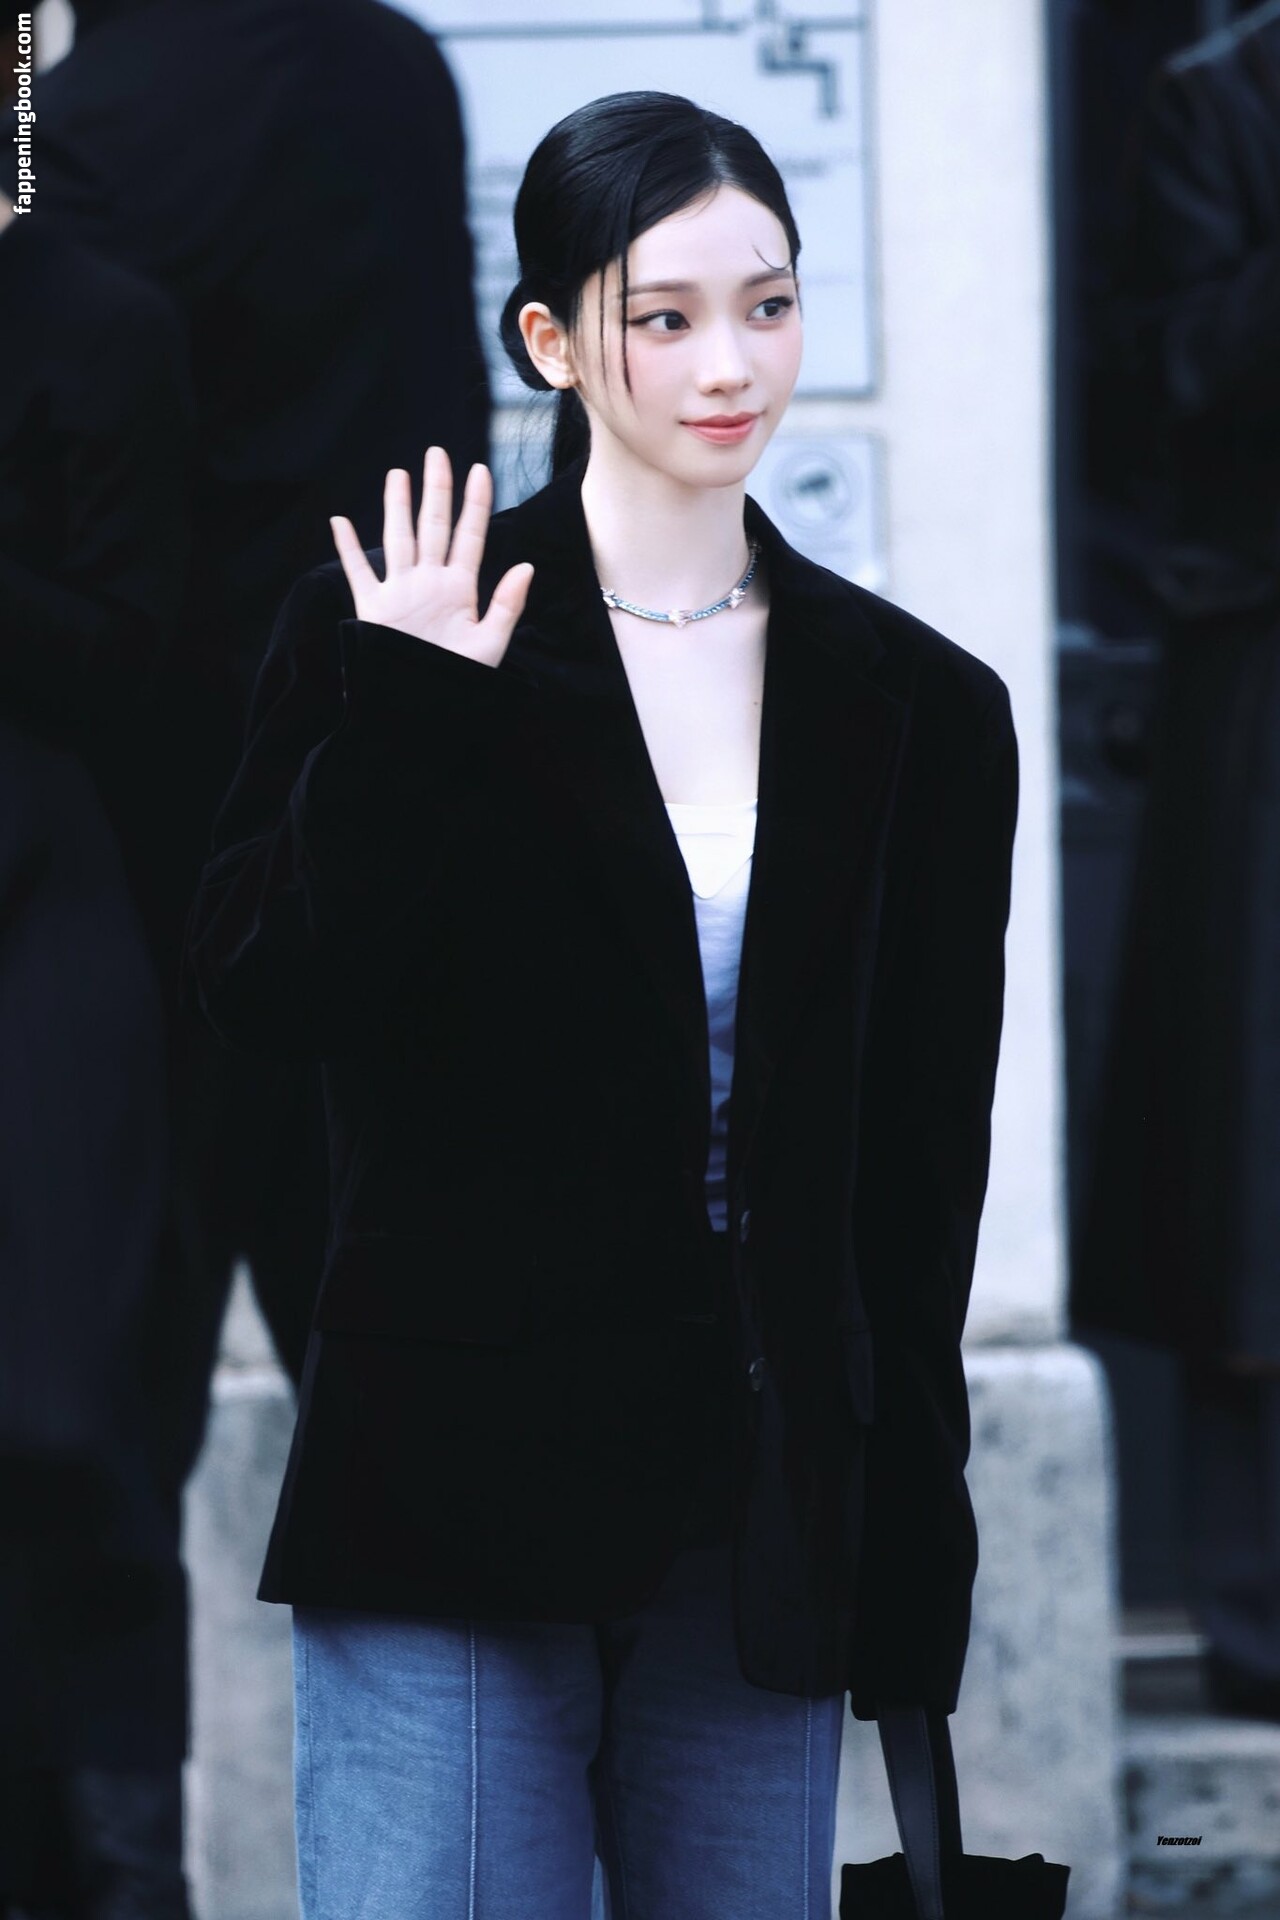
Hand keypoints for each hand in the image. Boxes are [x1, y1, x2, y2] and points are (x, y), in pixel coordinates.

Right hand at [329, 447, 532, 668]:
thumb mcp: (491, 645)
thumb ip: (507, 605)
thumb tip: (526, 566)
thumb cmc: (458, 682)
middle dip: (436, 490)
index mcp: (460, 589)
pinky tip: (339, 522)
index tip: (480, 470)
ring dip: (397, 507)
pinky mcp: (373, 609)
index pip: (470, 536)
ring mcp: (400, 592)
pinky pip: (358, 572)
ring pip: (398, 538)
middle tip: (437, 453)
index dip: (475, 503)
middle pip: (434, 526)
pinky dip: (347, 548)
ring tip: (398, 474)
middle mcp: (429, 582)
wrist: (420, 709)